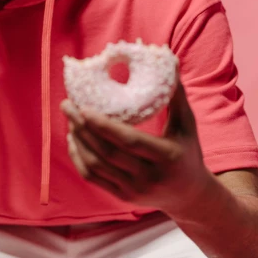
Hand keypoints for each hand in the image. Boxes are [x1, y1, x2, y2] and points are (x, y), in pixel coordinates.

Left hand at [61, 82, 212, 216]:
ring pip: (95, 165)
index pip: (129, 141)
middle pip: (106, 153)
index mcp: (166, 156)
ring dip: (78, 141)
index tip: (84, 107)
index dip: (103, 125)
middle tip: (68, 106)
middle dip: (83, 128)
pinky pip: (92, 177)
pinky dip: (79, 158)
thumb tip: (169, 61)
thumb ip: (176, 96)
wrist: (189, 196)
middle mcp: (148, 177)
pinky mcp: (122, 196)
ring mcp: (133, 190)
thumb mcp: (187, 124)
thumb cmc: (188, 152)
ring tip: (70, 119)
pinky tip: (74, 140)